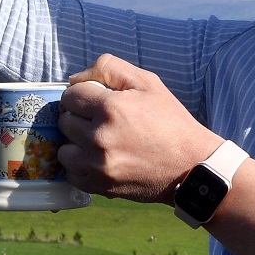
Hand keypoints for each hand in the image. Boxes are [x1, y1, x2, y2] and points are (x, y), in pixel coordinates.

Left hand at [55, 55, 223, 204]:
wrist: (191, 166)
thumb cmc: (170, 121)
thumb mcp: (148, 83)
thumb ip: (109, 68)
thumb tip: (74, 79)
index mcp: (111, 108)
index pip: (70, 95)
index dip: (82, 95)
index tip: (96, 101)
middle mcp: (99, 137)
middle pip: (65, 121)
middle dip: (79, 117)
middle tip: (100, 121)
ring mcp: (97, 165)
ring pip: (64, 148)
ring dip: (76, 143)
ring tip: (97, 142)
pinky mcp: (98, 186)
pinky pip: (70, 172)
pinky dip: (80, 165)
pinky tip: (98, 159)